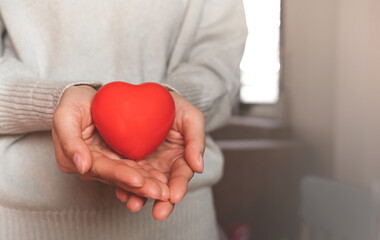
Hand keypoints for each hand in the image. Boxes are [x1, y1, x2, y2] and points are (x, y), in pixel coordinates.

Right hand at [52, 85, 169, 200]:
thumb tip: (81, 167)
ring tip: (166, 192)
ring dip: (147, 185)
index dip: (120, 175)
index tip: (138, 181)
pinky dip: (150, 175)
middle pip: (118, 177)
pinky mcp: (120, 158)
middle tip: (160, 193)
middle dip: (140, 187)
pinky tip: (165, 181)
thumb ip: (69, 141)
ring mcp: (108, 162)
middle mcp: (93, 166)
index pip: (102, 169)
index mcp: (76, 160)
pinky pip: (136, 167)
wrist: (86, 96)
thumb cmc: (73, 103)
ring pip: (130, 175)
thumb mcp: (65, 115)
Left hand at [115, 91, 204, 219]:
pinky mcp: (128, 161)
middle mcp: (163, 167)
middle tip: (159, 212)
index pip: (181, 176)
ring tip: (135, 205)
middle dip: (161, 201)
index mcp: (180, 159)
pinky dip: (123, 185)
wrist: (152, 98)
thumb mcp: (191, 118)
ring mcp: (145, 165)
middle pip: (163, 187)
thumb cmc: (175, 107)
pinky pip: (125, 175)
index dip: (179, 186)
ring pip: (144, 185)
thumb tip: (199, 167)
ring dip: (140, 197)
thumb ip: (197, 141)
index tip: (174, 196)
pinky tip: (120, 192)